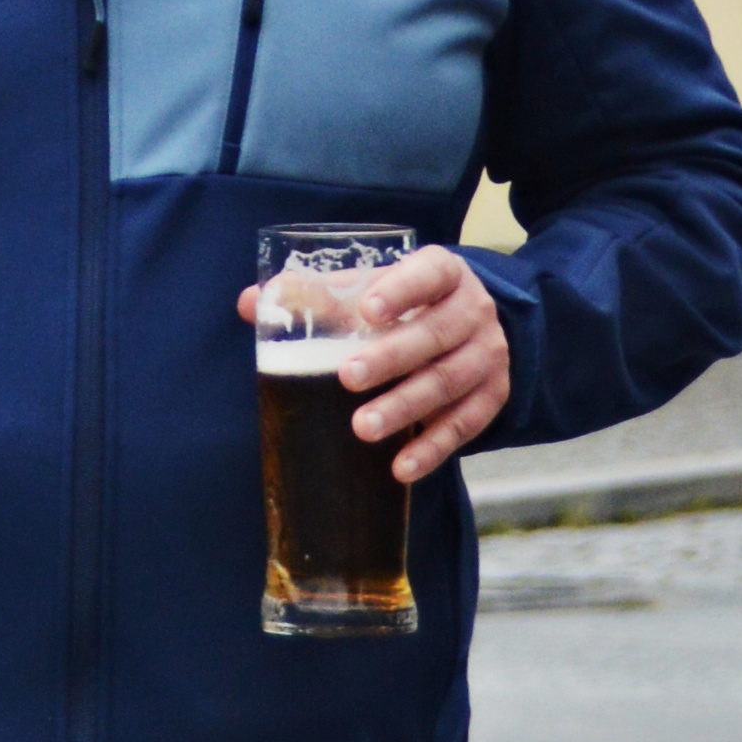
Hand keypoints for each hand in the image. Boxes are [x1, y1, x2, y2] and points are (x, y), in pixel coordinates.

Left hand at [240, 248, 510, 485]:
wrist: (475, 325)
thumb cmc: (407, 304)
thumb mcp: (374, 288)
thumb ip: (317, 293)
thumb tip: (250, 302)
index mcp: (444, 273)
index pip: (429, 274)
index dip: (402, 290)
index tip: (368, 311)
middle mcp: (473, 312)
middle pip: (436, 335)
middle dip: (392, 357)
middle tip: (348, 378)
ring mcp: (487, 356)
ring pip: (449, 382)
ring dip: (406, 407)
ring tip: (364, 428)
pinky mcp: (492, 396)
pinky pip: (464, 425)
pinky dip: (432, 448)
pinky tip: (400, 468)